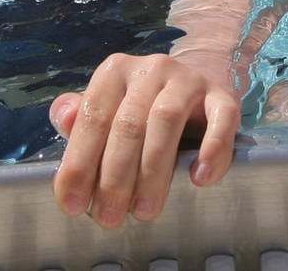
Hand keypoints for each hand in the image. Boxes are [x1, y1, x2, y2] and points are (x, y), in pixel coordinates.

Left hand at [49, 52, 240, 228]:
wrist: (198, 81)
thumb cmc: (142, 107)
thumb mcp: (108, 108)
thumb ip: (81, 117)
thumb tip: (64, 118)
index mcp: (115, 72)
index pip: (93, 117)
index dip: (80, 163)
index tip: (74, 205)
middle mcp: (151, 69)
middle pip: (129, 124)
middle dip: (115, 178)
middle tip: (110, 218)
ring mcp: (189, 80)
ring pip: (167, 121)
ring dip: (153, 172)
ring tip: (145, 210)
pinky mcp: (223, 95)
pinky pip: (222, 119)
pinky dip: (212, 150)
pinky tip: (199, 178)